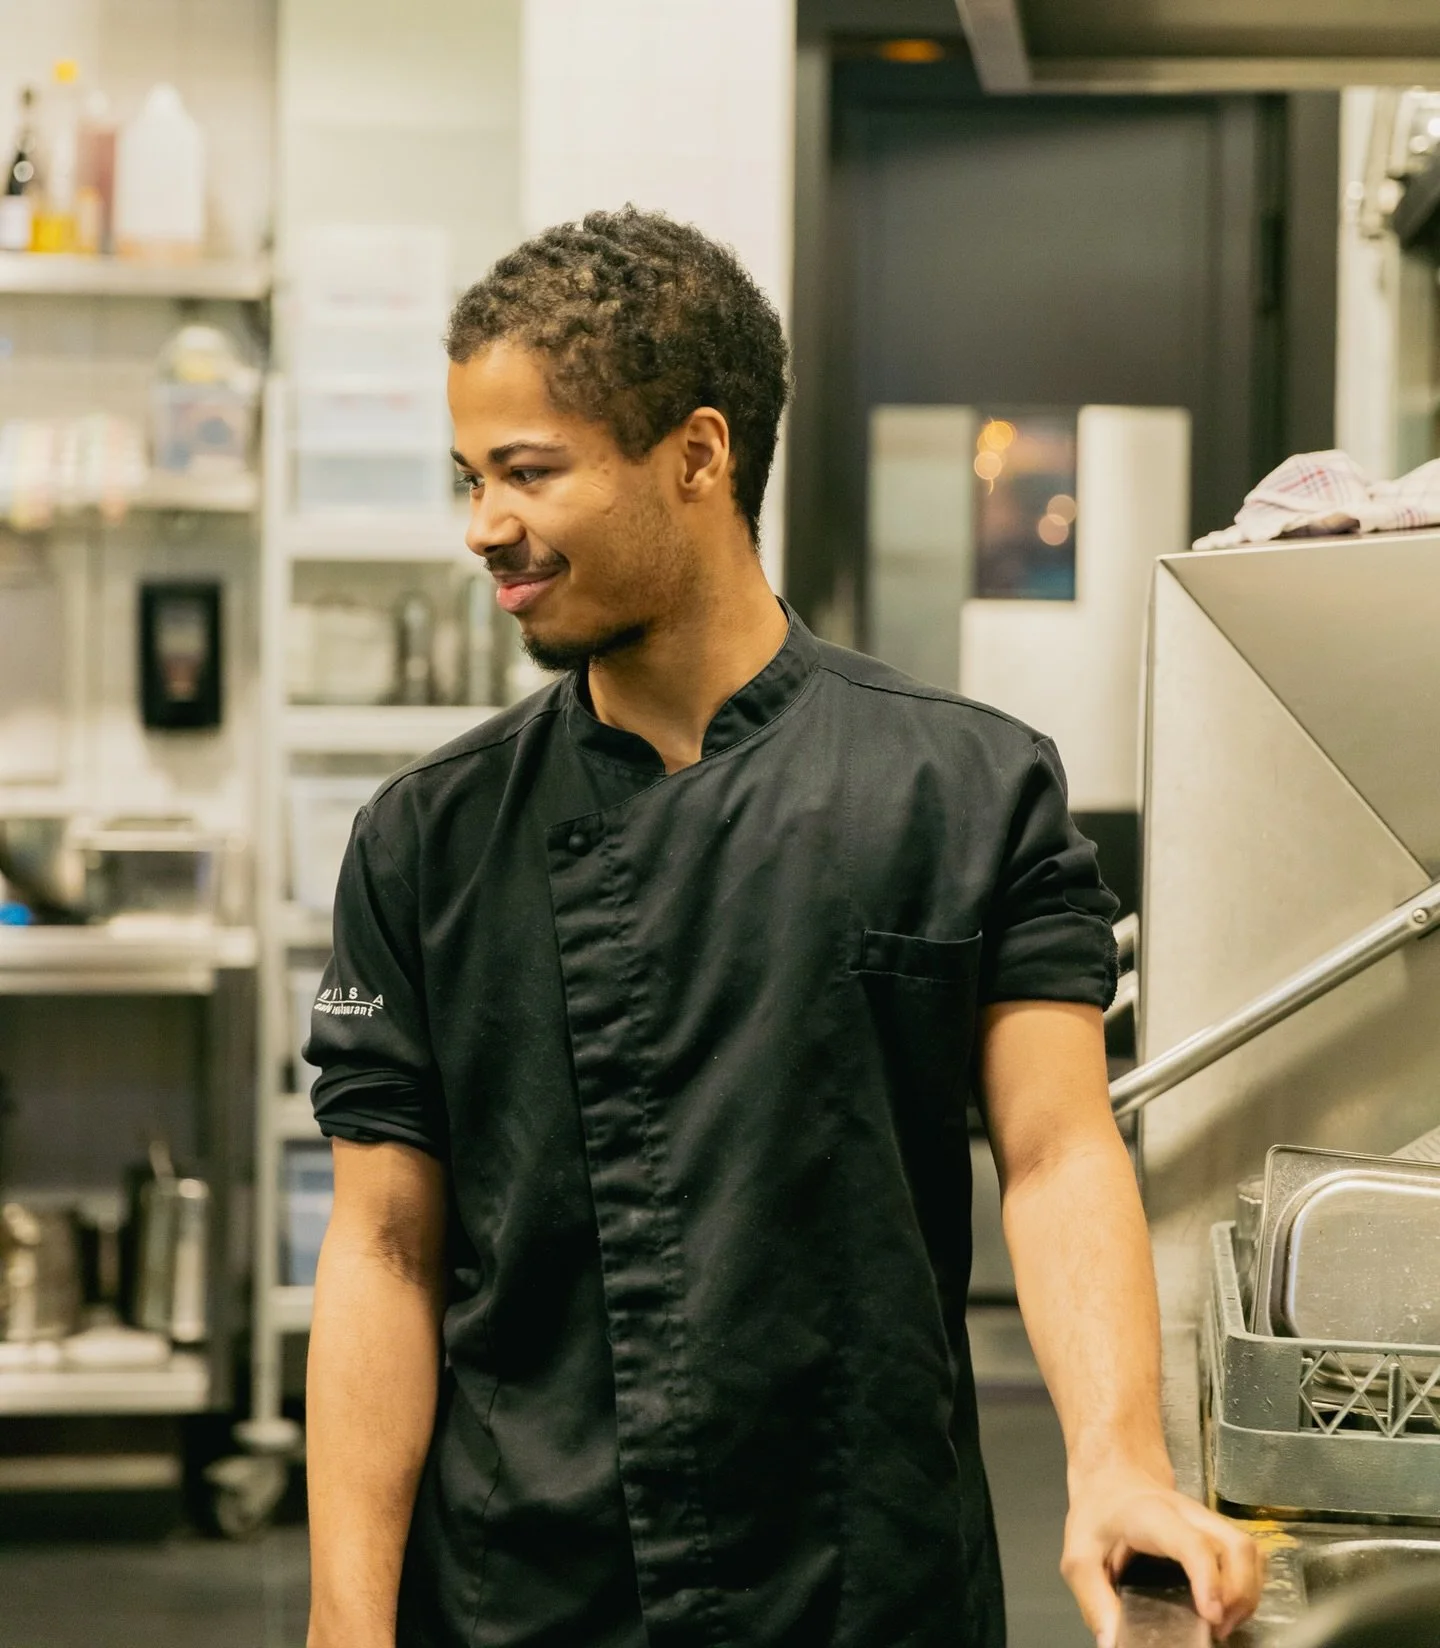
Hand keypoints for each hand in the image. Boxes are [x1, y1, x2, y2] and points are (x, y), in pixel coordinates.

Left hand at [1061, 1463, 1263, 1646]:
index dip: (1208, 1579)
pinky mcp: (1218, 1532)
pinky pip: (1250, 1557)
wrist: (1112, 1481)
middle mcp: (1189, 1514)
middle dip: (1239, 1594)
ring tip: (1222, 1624)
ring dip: (1247, 1594)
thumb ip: (1094, 1601)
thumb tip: (1113, 1644)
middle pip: (1237, 1546)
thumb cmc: (1097, 1517)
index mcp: (1151, 1516)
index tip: (1211, 1617)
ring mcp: (1208, 1521)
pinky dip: (1248, 1586)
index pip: (1192, 1543)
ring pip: (1250, 1551)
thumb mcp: (1079, 1557)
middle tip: (1216, 1629)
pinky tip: (1227, 1609)